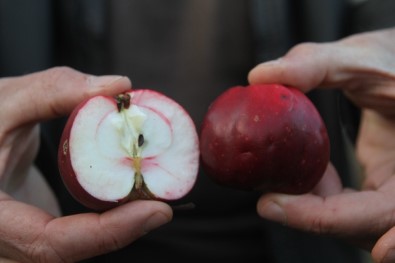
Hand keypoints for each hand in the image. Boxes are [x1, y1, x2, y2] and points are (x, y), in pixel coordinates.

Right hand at [0, 67, 172, 261]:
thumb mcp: (2, 101)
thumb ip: (54, 91)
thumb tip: (117, 86)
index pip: (49, 244)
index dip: (108, 233)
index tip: (157, 211)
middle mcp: (2, 244)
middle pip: (70, 254)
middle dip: (121, 232)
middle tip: (162, 204)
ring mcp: (18, 242)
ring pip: (75, 250)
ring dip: (118, 228)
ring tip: (152, 198)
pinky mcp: (35, 231)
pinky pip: (74, 237)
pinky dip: (106, 222)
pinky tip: (128, 197)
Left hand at [248, 28, 394, 261]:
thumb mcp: (363, 57)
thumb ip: (316, 65)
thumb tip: (258, 76)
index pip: (379, 213)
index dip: (321, 217)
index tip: (269, 205)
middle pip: (364, 229)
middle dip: (311, 219)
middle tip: (267, 200)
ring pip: (355, 223)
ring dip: (313, 209)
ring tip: (282, 181)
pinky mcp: (383, 188)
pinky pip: (351, 206)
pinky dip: (322, 196)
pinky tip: (308, 169)